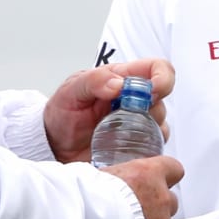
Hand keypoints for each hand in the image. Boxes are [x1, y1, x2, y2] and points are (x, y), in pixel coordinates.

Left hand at [44, 58, 175, 163]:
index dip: (163, 78)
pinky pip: (154, 147)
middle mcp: (135, 100)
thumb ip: (93, 81)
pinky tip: (123, 150)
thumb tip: (118, 84)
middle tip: (125, 119)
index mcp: (123, 78)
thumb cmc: (62, 114)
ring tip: (116, 136)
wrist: (54, 145)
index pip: (157, 69)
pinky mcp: (137, 145)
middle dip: (150, 110)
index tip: (153, 92)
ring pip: (161, 124)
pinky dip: (145, 149)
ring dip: (145, 131)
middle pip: (162, 100)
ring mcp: (138, 123)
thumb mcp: (70, 92)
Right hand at [101, 155, 183, 218]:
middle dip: (157, 208)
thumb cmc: (87, 196)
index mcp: (147, 174)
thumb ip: (108, 176)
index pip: (173, 168)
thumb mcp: (97, 175)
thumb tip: (96, 172)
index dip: (166, 176)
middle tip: (136, 213)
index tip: (157, 181)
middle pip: (170, 201)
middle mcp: (160, 198)